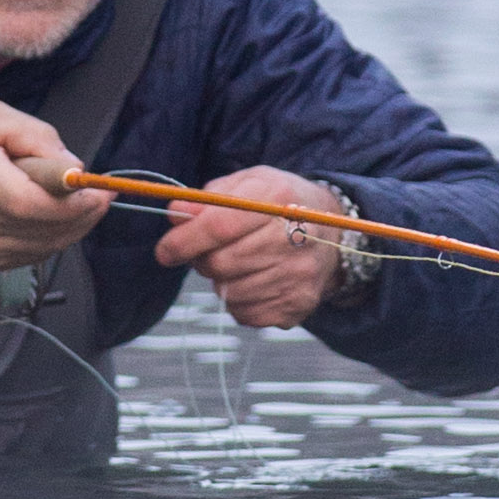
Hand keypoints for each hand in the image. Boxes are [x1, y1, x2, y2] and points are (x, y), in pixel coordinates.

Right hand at [0, 103, 106, 271]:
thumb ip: (33, 134)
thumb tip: (71, 164)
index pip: (32, 203)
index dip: (73, 201)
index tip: (97, 189)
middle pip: (45, 229)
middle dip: (84, 214)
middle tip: (101, 197)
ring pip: (43, 248)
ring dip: (72, 230)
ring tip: (83, 208)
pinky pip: (29, 257)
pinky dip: (51, 241)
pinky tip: (56, 222)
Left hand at [152, 165, 347, 327]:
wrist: (333, 235)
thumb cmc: (281, 206)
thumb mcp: (250, 185)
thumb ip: (210, 198)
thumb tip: (175, 213)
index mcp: (278, 199)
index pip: (219, 226)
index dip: (184, 241)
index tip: (165, 250)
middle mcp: (295, 238)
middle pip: (221, 263)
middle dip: (202, 260)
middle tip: (209, 252)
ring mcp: (299, 276)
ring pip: (229, 292)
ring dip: (221, 281)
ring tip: (239, 264)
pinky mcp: (298, 305)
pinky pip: (245, 313)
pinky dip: (238, 301)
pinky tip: (253, 281)